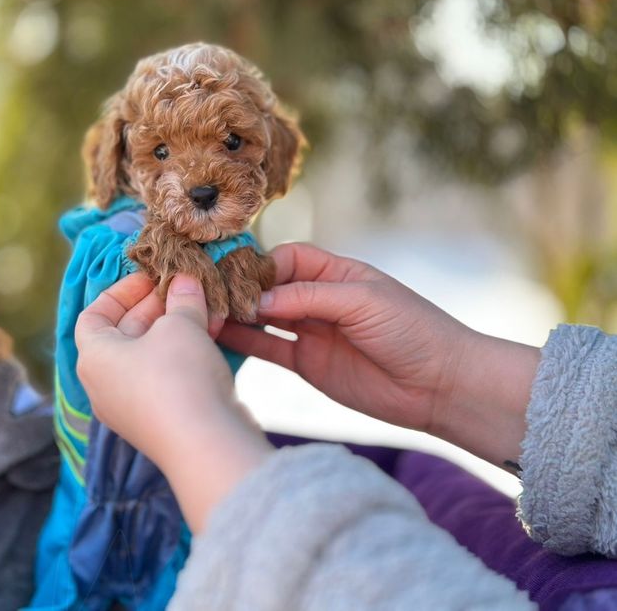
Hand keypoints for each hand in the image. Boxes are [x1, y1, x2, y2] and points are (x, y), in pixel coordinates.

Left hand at [75, 273, 270, 530]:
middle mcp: (104, 385)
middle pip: (125, 334)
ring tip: (206, 306)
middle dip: (157, 306)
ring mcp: (132, 407)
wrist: (204, 443)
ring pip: (151, 356)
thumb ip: (181, 299)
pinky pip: (166, 378)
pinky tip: (214, 334)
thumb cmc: (178, 375)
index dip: (121, 291)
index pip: (93, 315)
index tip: (151, 277)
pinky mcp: (160, 421)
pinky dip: (185, 354)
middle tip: (186, 285)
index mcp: (93, 358)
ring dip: (177, 328)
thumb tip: (185, 282)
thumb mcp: (180, 325)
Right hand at [219, 243, 539, 466]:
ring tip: (205, 315)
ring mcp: (311, 332)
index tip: (235, 276)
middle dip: (239, 289)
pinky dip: (244, 343)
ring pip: (262, 318)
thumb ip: (309, 297)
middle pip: (269, 287)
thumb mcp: (362, 301)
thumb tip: (258, 299)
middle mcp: (319, 300)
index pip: (286, 260)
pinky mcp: (307, 363)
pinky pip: (268, 349)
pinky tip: (219, 337)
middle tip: (208, 294)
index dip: (260, 266)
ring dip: (236, 315)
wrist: (441, 385)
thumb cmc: (413, 331)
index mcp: (336, 273)